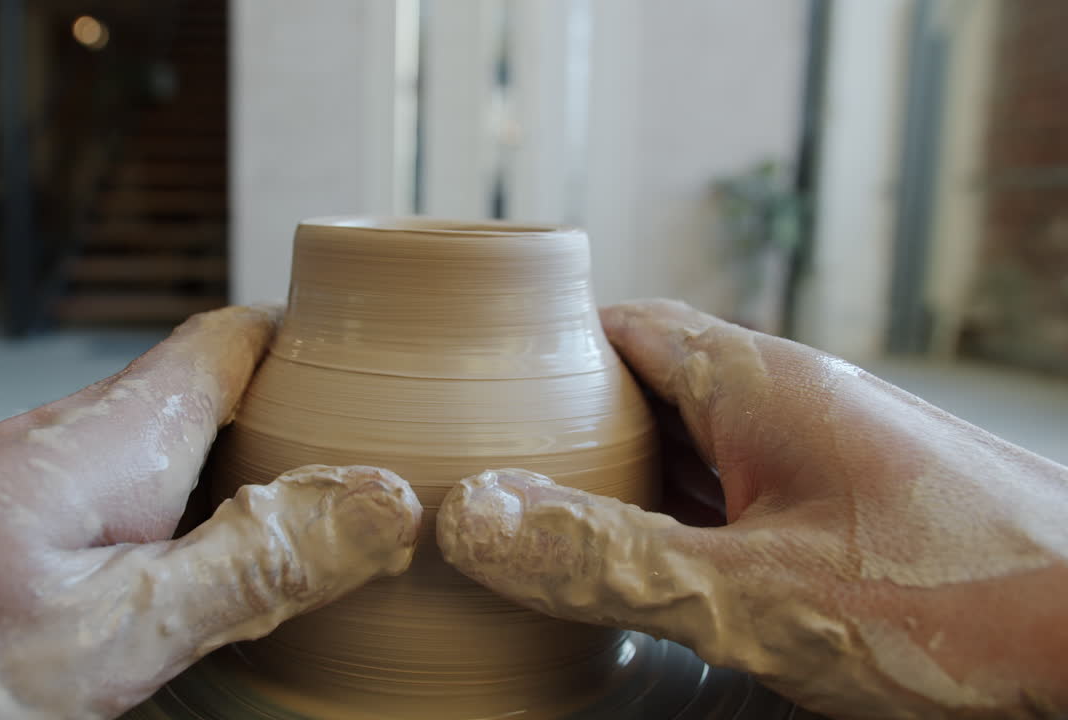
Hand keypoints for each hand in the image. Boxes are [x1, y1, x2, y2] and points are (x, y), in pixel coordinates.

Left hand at [0, 306, 421, 719]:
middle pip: (216, 391)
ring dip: (236, 473)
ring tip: (298, 530)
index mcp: (120, 434)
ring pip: (169, 447)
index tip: (388, 372)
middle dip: (294, 421)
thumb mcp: (112, 632)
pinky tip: (186, 576)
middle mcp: (81, 435)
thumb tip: (386, 501)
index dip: (320, 338)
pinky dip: (177, 518)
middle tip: (366, 476)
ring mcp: (39, 475)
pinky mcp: (7, 518)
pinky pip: (121, 493)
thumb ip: (250, 564)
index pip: (242, 336)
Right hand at [438, 299, 1067, 719]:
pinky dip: (679, 522)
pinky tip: (653, 569)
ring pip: (692, 449)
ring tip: (549, 525)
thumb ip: (611, 557)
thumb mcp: (757, 592)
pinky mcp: (849, 513)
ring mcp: (822, 458)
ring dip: (624, 480)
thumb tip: (470, 515)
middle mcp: (788, 404)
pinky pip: (736, 498)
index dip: (539, 348)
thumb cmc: (960, 602)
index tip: (472, 388)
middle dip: (569, 427)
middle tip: (489, 473)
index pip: (621, 326)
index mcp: (758, 383)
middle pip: (648, 387)